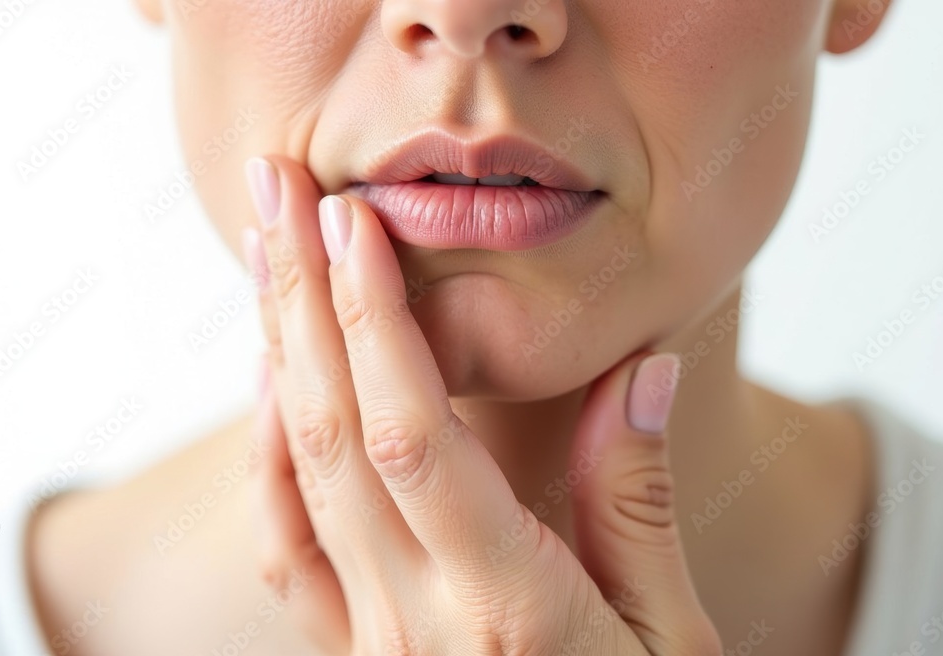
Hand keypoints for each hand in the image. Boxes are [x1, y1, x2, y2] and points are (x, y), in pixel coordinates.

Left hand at [243, 155, 720, 654]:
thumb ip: (642, 505)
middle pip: (333, 433)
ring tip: (269, 254)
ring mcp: (369, 641)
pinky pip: (284, 543)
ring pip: (297, 476)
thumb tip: (641, 373)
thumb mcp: (674, 639)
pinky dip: (268, 451)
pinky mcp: (350, 650)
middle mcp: (416, 621)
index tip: (354, 223)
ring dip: (275, 353)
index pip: (412, 438)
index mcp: (508, 610)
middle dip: (301, 298)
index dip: (373, 322)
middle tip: (278, 190)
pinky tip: (271, 381)